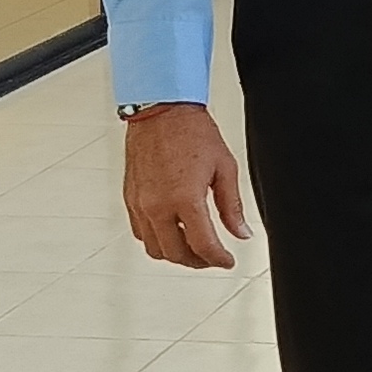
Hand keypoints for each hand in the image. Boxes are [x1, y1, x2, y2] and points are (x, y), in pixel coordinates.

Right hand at [121, 104, 250, 268]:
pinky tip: (171, 233)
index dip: (219, 260)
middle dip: (198, 262)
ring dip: (175, 254)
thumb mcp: (224, 167)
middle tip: (212, 258)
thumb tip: (241, 232)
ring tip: (193, 248)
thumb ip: (232, 206)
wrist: (161, 110)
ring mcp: (141, 203)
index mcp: (185, 198)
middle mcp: (158, 205)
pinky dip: (157, 240)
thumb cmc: (191, 131)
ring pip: (155, 249)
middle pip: (176, 254)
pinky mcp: (130, 198)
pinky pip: (140, 232)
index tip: (227, 261)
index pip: (203, 246)